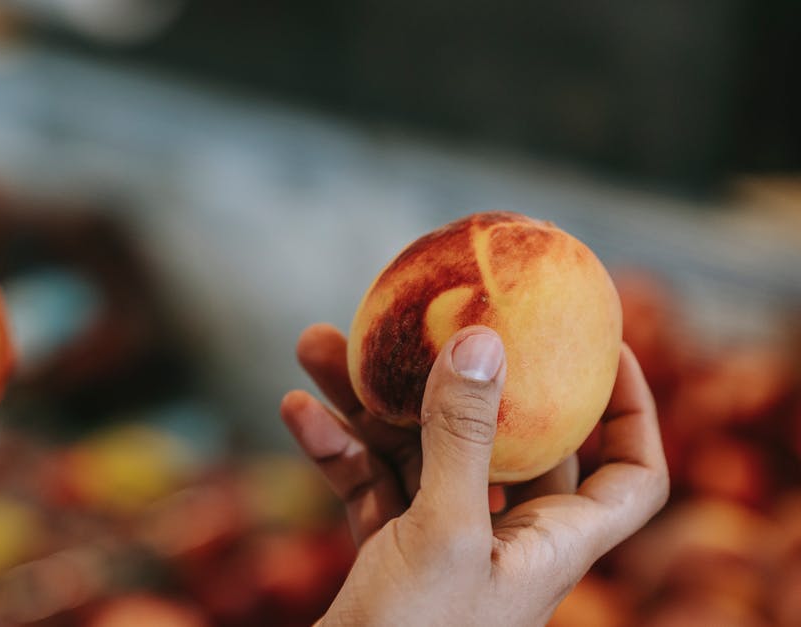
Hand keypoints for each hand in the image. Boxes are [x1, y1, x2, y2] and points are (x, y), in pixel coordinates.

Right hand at [281, 324, 667, 625]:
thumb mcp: (445, 535)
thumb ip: (464, 438)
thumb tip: (482, 341)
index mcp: (553, 542)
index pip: (630, 474)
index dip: (631, 409)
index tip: (601, 345)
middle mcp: (505, 537)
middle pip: (502, 438)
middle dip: (459, 376)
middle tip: (430, 320)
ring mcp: (444, 543)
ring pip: (418, 450)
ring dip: (369, 401)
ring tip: (323, 345)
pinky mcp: (389, 552)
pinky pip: (368, 482)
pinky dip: (334, 448)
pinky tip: (295, 412)